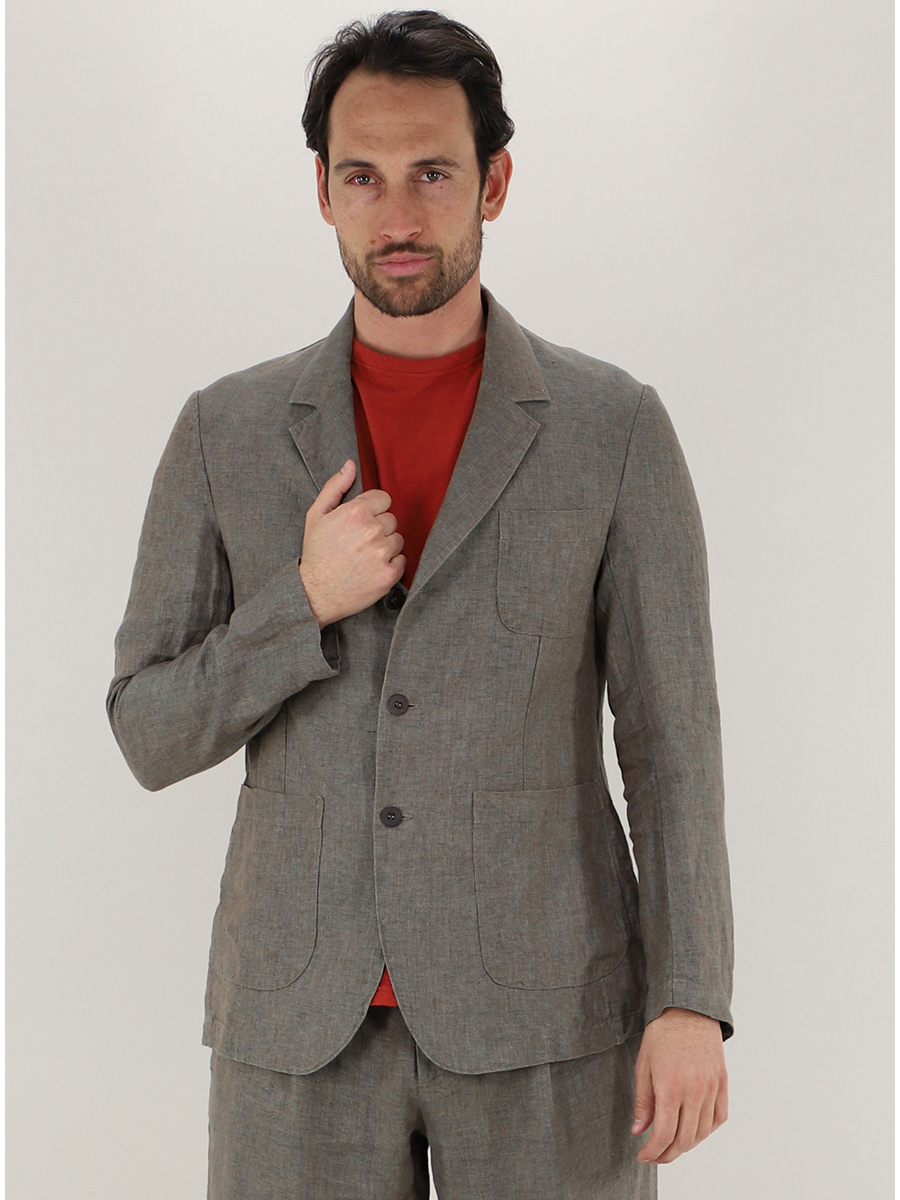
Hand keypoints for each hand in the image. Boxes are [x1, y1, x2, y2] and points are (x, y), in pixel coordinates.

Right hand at [298, 459, 405, 626]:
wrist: (315, 593)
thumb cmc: (316, 553)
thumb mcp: (317, 515)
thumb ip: (335, 487)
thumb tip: (350, 465)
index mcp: (356, 512)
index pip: (384, 499)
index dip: (373, 510)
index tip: (362, 523)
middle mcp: (372, 530)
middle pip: (391, 520)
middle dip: (379, 529)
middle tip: (359, 543)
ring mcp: (382, 553)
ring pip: (398, 540)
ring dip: (386, 547)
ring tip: (364, 557)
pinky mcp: (389, 574)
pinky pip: (402, 561)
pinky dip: (391, 565)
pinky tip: (372, 569)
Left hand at [632, 1007, 727, 1163]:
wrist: (689, 1012)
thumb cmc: (663, 1036)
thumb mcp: (643, 1065)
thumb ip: (643, 1101)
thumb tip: (639, 1130)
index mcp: (670, 1087)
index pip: (664, 1134)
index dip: (653, 1151)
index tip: (644, 1156)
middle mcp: (694, 1092)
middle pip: (684, 1139)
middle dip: (668, 1154)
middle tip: (656, 1156)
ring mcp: (711, 1089)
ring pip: (702, 1133)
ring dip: (686, 1145)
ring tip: (672, 1146)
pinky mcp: (722, 1084)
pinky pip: (718, 1118)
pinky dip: (706, 1131)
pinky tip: (694, 1130)